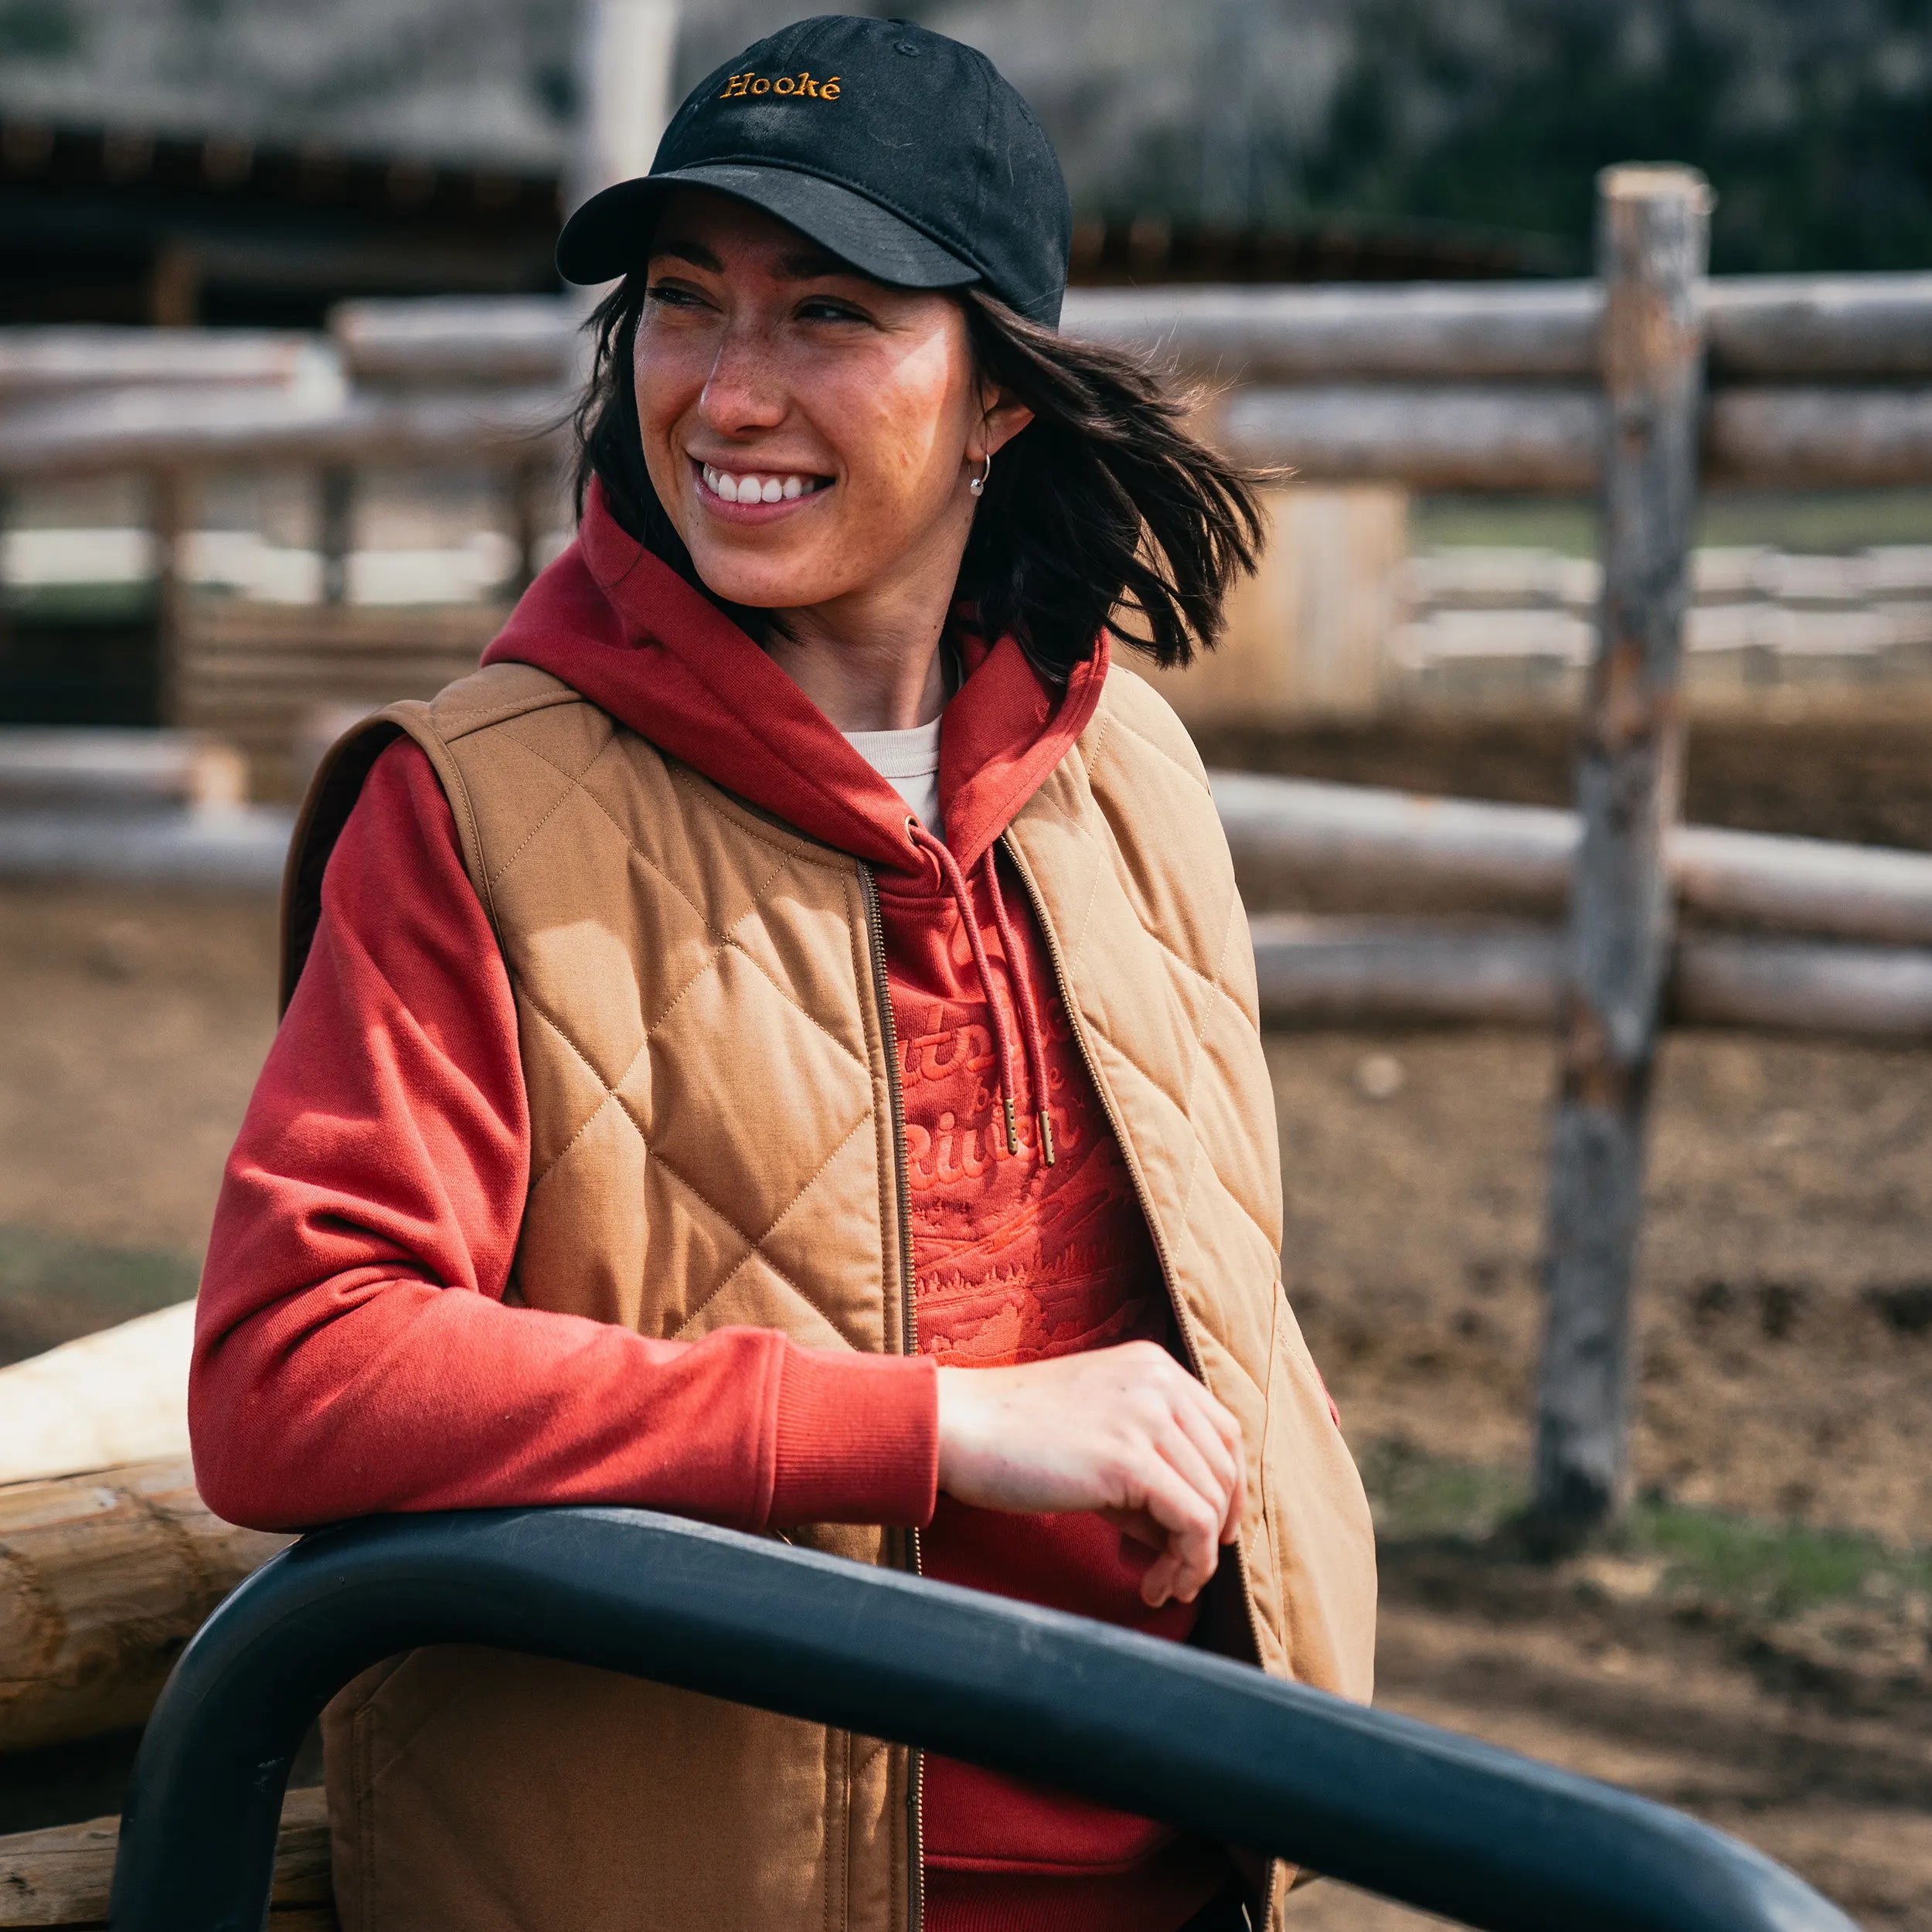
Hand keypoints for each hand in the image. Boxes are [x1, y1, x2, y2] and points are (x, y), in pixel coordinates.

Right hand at [934, 1341, 1245, 1608]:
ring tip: (1160, 1586)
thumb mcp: (1099, 1435)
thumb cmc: (1017, 1437)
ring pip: (1214, 1500)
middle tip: (1180, 1574)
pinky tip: (1153, 1586)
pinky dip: (1187, 1564)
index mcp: (1154, 1366)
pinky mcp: (1129, 1459)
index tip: (1206, 1535)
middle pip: (1227, 1467)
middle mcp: (1159, 1381)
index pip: (1225, 1431)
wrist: (960, 1427)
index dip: (1227, 1490)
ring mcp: (1146, 1415)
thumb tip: (1192, 1538)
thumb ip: (1150, 1470)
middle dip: (1215, 1530)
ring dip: (1196, 1558)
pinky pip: (1193, 1522)